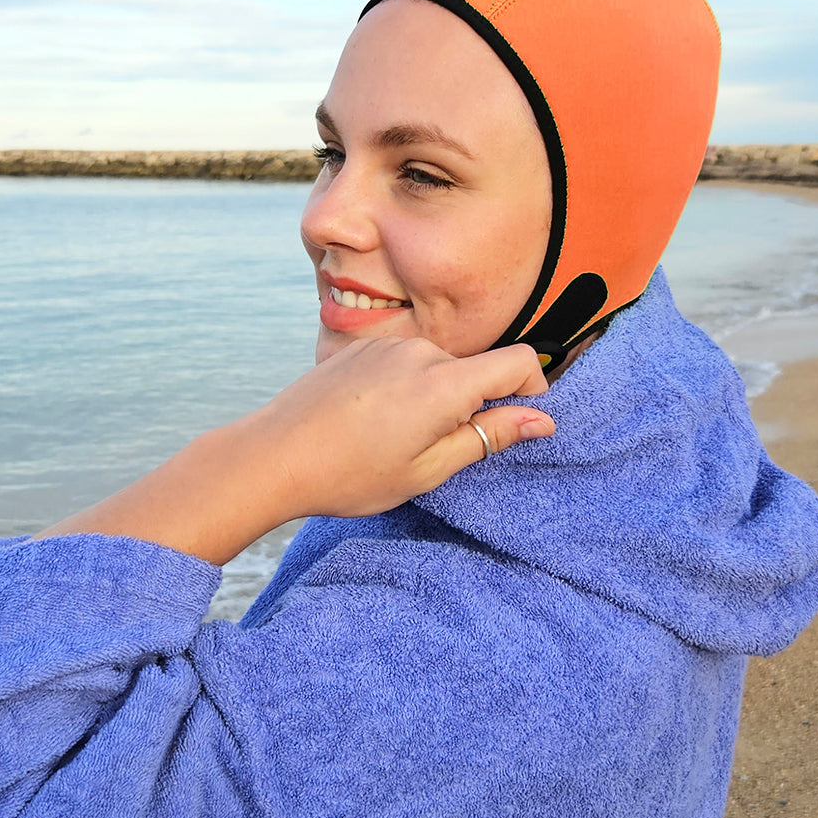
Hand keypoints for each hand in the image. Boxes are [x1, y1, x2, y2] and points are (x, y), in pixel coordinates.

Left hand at [253, 336, 554, 519]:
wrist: (275, 455)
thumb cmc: (351, 473)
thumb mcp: (429, 468)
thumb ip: (489, 436)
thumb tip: (542, 419)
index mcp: (444, 382)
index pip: (518, 362)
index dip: (531, 391)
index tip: (514, 422)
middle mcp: (420, 350)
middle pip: (474, 369)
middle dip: (471, 405)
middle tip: (431, 449)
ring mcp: (388, 344)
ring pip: (438, 367)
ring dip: (434, 396)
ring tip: (392, 436)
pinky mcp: (364, 346)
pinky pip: (405, 361)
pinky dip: (404, 386)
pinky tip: (371, 418)